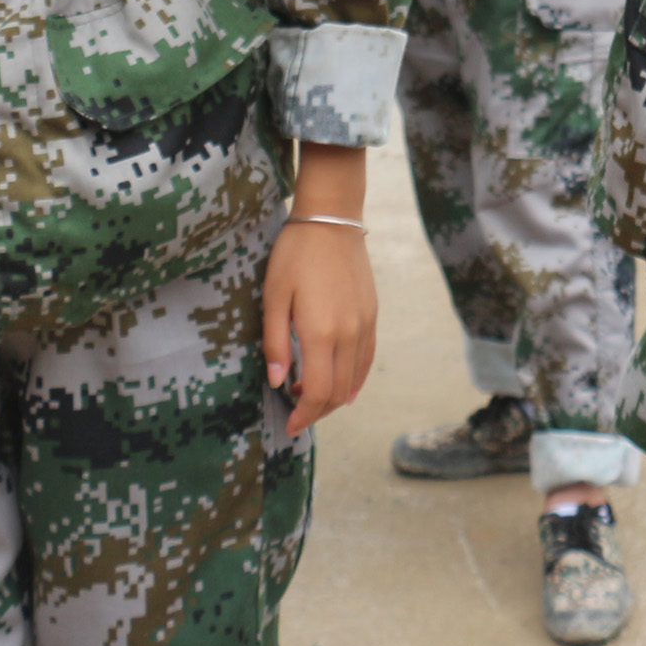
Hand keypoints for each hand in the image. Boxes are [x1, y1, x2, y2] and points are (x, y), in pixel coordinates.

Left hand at [263, 224, 377, 434]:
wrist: (332, 220)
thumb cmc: (295, 256)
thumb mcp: (273, 297)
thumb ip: (275, 343)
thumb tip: (277, 381)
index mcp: (320, 333)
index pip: (317, 392)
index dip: (304, 415)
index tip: (290, 425)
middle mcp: (348, 334)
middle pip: (338, 391)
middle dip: (318, 410)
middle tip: (297, 413)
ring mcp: (364, 325)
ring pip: (354, 378)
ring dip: (335, 397)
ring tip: (311, 395)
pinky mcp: (372, 315)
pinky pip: (366, 358)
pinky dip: (354, 379)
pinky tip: (342, 385)